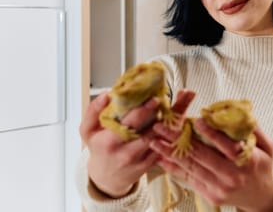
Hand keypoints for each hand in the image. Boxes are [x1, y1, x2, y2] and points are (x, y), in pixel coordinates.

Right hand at [79, 89, 195, 197]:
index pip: (129, 124)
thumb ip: (93, 111)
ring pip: (161, 139)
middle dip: (164, 114)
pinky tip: (183, 118)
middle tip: (176, 98)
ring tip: (184, 100)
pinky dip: (174, 133)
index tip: (155, 98)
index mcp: (110, 141)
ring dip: (174, 121)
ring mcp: (140, 160)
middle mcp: (127, 152)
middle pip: (151, 131)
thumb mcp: (88, 131)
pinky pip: (165, 148)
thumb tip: (107, 94)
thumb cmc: (99, 149)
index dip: (144, 111)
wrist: (106, 178)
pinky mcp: (151, 165)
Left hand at [150, 119, 272, 210]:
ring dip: (170, 153)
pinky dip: (174, 168)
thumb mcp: (266, 145)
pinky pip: (189, 179)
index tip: (196, 119)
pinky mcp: (210, 195)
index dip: (210, 132)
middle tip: (161, 126)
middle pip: (201, 155)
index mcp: (247, 161)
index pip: (225, 145)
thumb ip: (253, 128)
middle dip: (178, 139)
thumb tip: (238, 110)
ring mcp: (219, 187)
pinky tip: (161, 158)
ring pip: (191, 167)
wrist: (261, 197)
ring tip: (154, 141)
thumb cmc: (261, 166)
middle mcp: (232, 176)